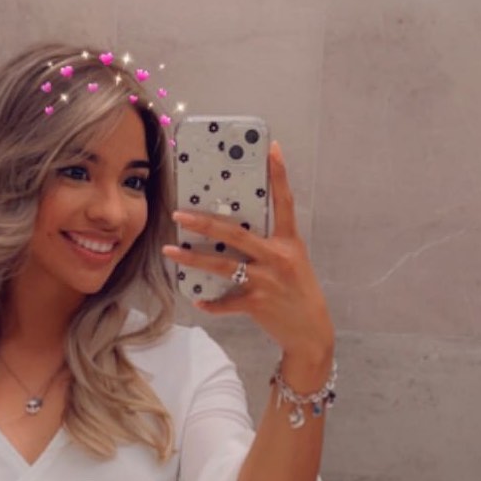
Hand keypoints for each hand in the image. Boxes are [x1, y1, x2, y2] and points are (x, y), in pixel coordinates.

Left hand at [162, 141, 333, 363]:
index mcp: (289, 242)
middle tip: (179, 213)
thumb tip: (235, 233)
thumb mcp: (292, 262)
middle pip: (235, 234)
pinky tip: (197, 300)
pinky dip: (210, 303)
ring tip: (169, 250)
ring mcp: (265, 281)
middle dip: (204, 223)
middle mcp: (277, 257)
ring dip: (191, 259)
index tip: (272, 148)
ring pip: (221, 266)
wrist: (311, 332)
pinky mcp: (256, 303)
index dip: (279, 175)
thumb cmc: (300, 293)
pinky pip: (225, 302)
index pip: (285, 202)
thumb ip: (269, 246)